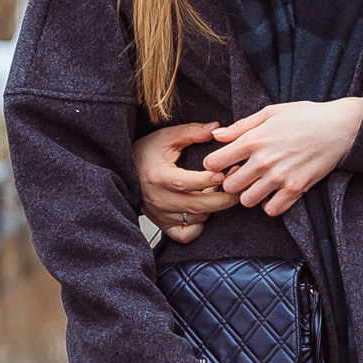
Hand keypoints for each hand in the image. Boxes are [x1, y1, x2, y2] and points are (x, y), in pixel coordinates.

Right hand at [134, 120, 240, 242]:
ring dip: (212, 208)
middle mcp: (159, 199)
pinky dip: (199, 227)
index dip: (207, 180)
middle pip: (197, 205)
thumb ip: (191, 132)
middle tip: (237, 188)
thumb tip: (216, 128)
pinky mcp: (163, 225)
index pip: (186, 182)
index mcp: (159, 177)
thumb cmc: (145, 153)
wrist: (124, 172)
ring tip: (218, 192)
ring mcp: (161, 215)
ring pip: (197, 218)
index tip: (224, 173)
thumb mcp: (166, 137)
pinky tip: (203, 212)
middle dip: (223, 199)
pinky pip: (186, 235)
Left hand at [203, 96, 362, 216]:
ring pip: (247, 201)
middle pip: (229, 186)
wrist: (338, 126)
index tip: (222, 163)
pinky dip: (269, 204)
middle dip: (231, 181)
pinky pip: (272, 210)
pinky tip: (273, 193)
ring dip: (249, 194)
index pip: (214, 162)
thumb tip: (216, 135)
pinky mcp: (296, 188)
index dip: (214, 164)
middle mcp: (263, 161)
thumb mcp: (270, 113)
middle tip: (241, 175)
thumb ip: (241, 126)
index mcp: (253, 140)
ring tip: (258, 184)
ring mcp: (280, 177)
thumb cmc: (304, 115)